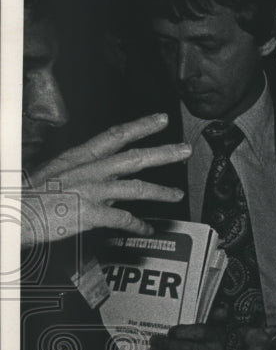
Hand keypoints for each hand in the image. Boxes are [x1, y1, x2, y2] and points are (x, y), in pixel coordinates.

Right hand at [21, 113, 189, 246]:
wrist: (12, 210)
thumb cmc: (29, 194)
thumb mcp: (56, 173)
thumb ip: (84, 174)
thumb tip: (106, 178)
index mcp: (79, 157)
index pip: (115, 135)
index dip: (141, 126)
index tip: (160, 119)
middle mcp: (88, 170)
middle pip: (134, 157)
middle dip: (163, 153)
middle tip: (185, 149)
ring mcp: (90, 191)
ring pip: (135, 187)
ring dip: (160, 191)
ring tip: (177, 195)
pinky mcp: (88, 213)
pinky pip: (122, 219)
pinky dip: (138, 225)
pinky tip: (147, 229)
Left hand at [149, 306, 227, 349]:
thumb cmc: (214, 344)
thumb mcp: (218, 328)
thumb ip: (218, 317)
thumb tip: (220, 310)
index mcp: (218, 338)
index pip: (200, 333)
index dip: (181, 332)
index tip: (170, 332)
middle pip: (186, 349)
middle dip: (166, 345)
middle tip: (154, 341)